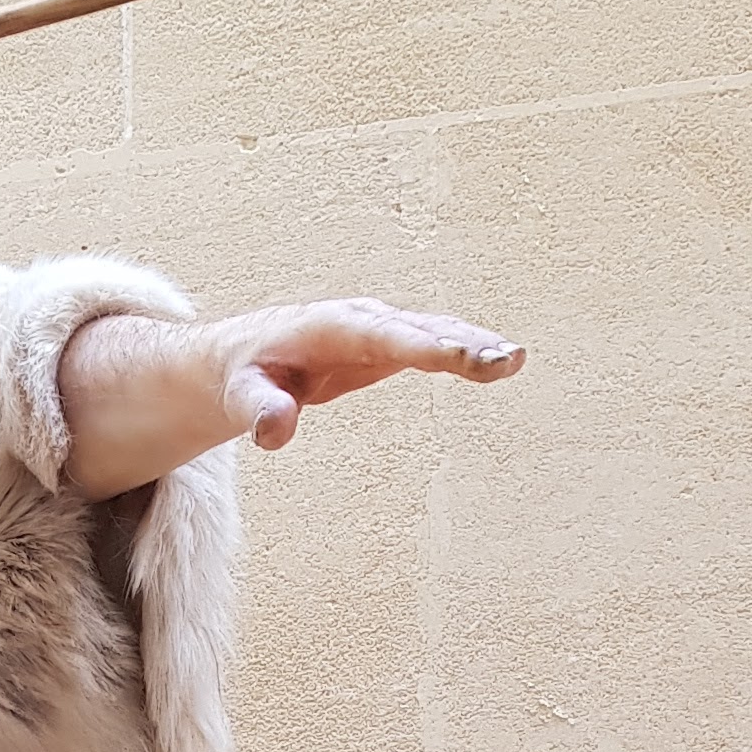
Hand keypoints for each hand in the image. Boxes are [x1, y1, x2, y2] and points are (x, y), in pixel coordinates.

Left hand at [210, 299, 522, 450]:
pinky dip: (466, 350)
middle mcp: (361, 322)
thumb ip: (259, 410)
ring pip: (434, 332)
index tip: (465, 358)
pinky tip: (501, 360)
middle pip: (421, 330)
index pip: (386, 337)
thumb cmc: (240, 376)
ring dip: (476, 345)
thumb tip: (275, 430)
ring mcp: (377, 331)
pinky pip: (432, 343)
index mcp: (330, 329)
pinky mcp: (385, 346)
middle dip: (465, 343)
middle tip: (511, 359)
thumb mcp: (238, 396)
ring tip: (516, 360)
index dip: (428, 347)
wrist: (235, 358)